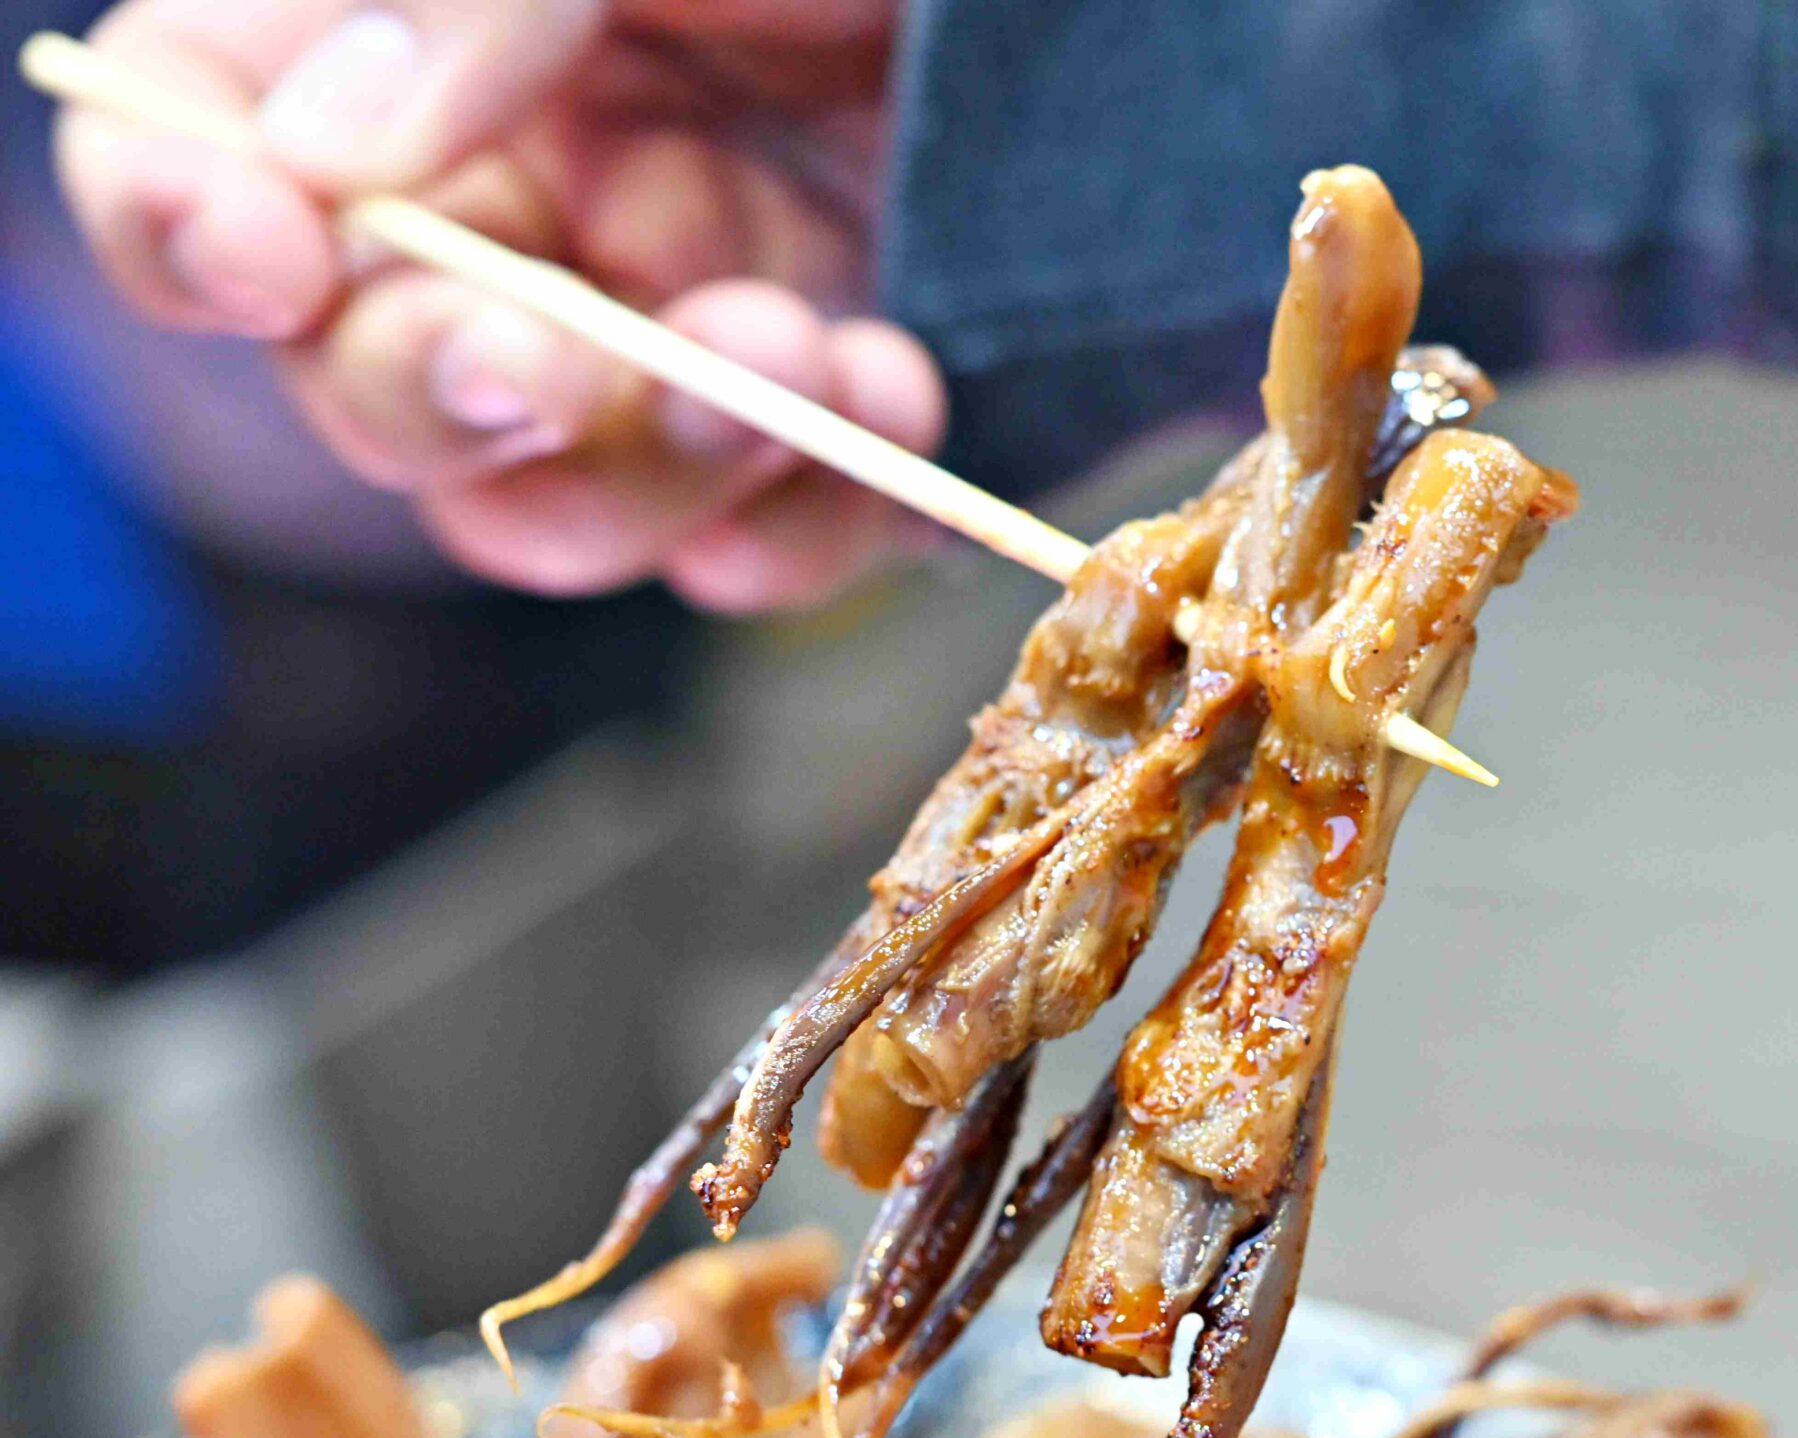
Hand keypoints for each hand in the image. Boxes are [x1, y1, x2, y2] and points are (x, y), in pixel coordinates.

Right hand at [53, 0, 943, 610]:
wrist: (1137, 8)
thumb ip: (476, 2)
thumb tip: (325, 161)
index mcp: (407, 45)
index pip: (187, 149)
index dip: (178, 227)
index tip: (269, 262)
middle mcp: (518, 201)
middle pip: (370, 387)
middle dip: (452, 396)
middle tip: (555, 357)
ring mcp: (668, 322)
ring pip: (563, 506)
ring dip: (660, 463)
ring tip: (789, 354)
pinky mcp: (823, 415)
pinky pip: (772, 541)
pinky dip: (824, 512)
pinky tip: (896, 395)